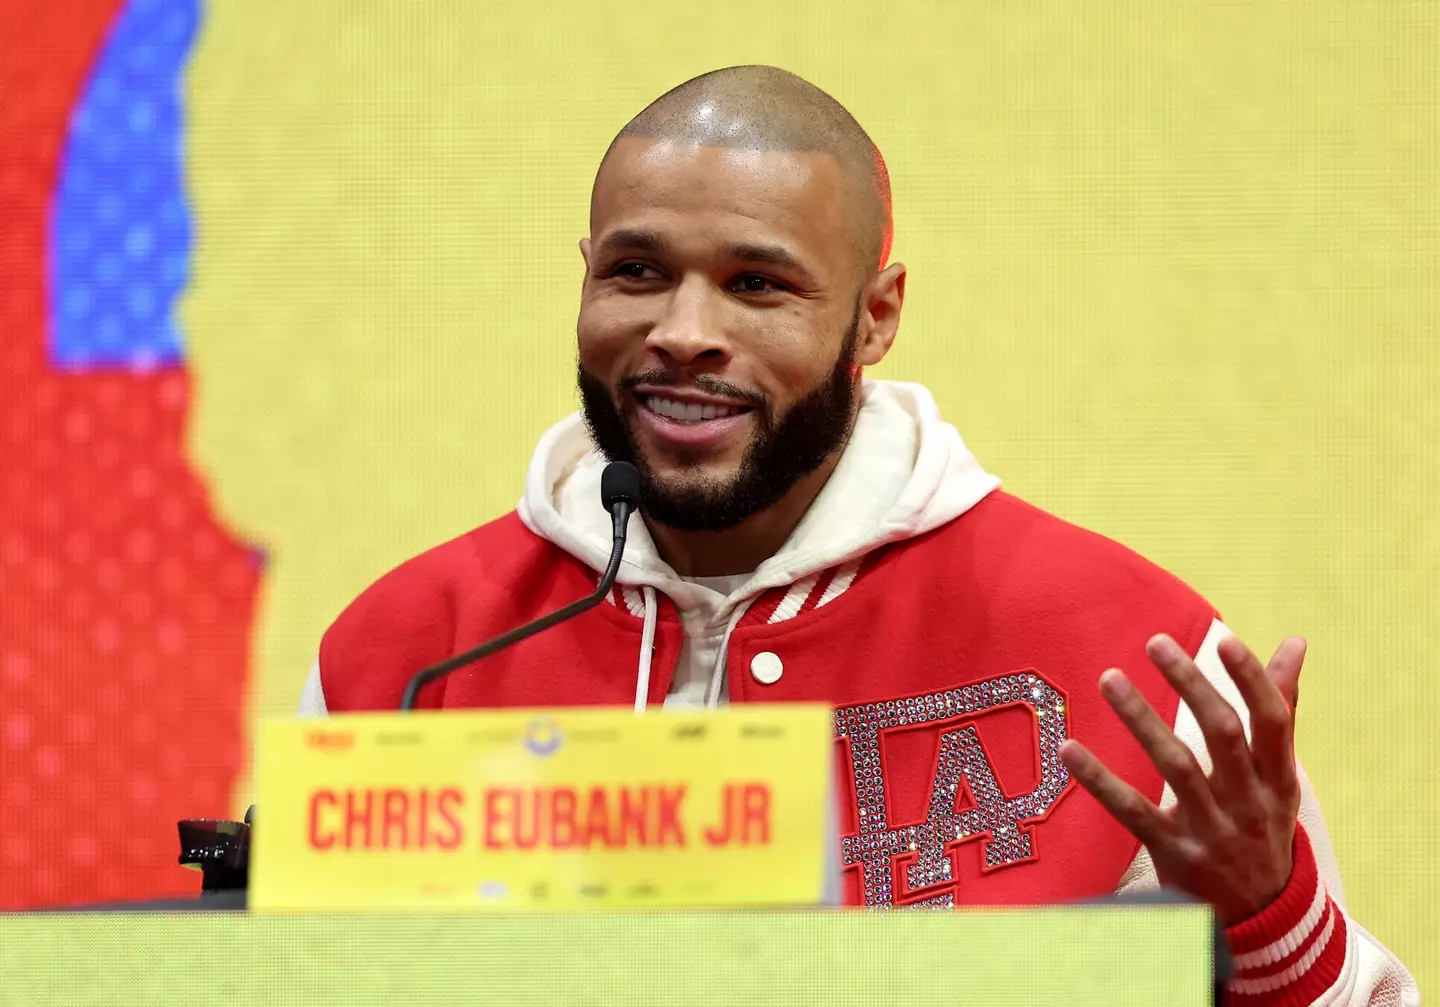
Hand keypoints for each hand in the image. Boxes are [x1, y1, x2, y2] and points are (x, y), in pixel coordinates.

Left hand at [1058, 632, 1305, 924]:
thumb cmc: (1262, 824)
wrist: (1261, 918)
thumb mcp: (1280, 776)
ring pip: (1176, 766)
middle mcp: (1249, 803)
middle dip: (1191, 685)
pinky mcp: (1173, 853)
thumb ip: (1282, 708)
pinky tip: (1071, 748)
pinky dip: (1100, 780)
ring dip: (1141, 718)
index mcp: (1278, 779)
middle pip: (1223, 735)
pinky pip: (1132, 811)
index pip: (1272, 721)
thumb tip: (1295, 642)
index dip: (1253, 680)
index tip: (1224, 641)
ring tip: (1109, 677)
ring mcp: (1211, 830)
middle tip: (1156, 642)